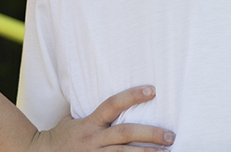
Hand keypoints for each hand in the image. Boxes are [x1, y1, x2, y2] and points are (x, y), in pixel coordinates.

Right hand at [27, 86, 175, 150]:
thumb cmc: (59, 137)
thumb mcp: (72, 120)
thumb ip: (92, 113)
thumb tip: (113, 100)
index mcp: (89, 123)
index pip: (112, 104)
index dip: (132, 96)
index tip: (153, 90)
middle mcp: (92, 139)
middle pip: (125, 134)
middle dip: (150, 135)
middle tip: (171, 136)